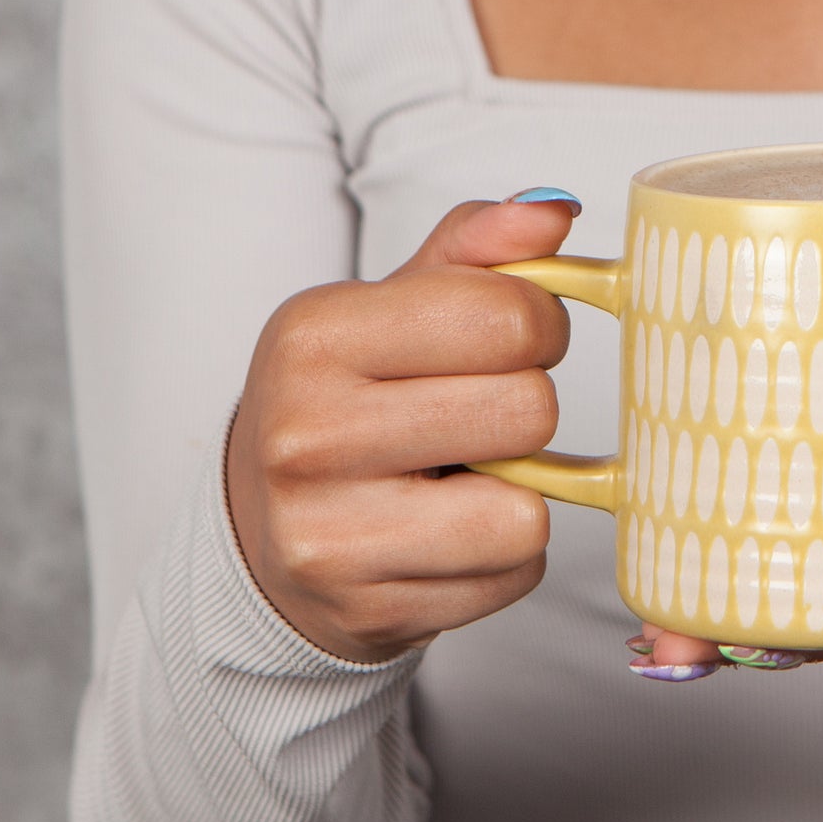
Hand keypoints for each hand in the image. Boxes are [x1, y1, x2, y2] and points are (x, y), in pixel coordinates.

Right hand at [225, 193, 581, 664]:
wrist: (268, 534)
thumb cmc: (352, 398)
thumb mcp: (396, 304)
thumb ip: (478, 247)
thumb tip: (554, 210)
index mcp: (314, 335)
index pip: (507, 316)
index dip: (539, 325)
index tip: (510, 338)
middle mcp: (307, 434)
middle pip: (529, 410)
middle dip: (527, 406)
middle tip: (481, 412)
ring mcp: (329, 534)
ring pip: (528, 509)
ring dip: (520, 491)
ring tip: (462, 476)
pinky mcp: (367, 611)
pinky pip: (514, 573)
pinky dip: (504, 555)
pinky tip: (449, 535)